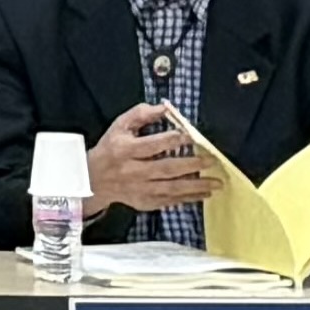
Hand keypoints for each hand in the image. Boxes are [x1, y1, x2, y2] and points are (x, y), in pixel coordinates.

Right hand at [93, 103, 212, 212]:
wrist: (92, 180)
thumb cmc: (111, 149)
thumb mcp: (119, 127)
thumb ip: (140, 114)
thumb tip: (164, 107)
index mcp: (125, 150)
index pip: (153, 145)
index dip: (174, 139)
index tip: (193, 136)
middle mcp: (132, 171)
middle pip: (166, 169)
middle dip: (192, 165)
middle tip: (212, 161)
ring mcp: (139, 189)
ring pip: (172, 188)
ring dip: (196, 186)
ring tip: (217, 182)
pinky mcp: (145, 202)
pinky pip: (170, 201)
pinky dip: (189, 199)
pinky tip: (204, 194)